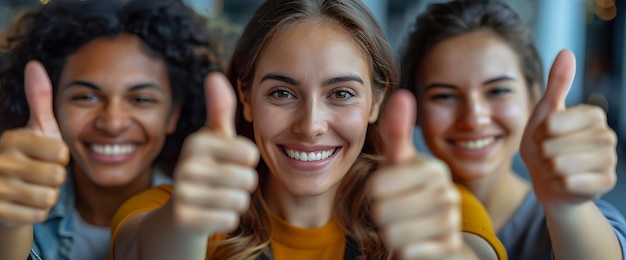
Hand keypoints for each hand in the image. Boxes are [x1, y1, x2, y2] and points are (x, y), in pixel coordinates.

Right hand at [0, 61, 68, 226]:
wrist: (2, 194)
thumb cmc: (28, 157)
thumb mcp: (37, 128)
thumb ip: (39, 99)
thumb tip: (34, 64)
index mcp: (12, 139)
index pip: (61, 152)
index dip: (61, 157)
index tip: (48, 156)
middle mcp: (0, 162)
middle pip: (56, 176)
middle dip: (55, 178)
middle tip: (41, 174)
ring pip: (48, 198)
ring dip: (48, 196)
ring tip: (34, 188)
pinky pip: (38, 215)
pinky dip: (38, 212)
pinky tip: (27, 203)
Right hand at [172, 73, 258, 234]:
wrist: (182, 211)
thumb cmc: (208, 168)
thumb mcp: (215, 138)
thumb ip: (220, 108)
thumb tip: (215, 75)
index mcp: (198, 141)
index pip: (250, 154)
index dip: (247, 161)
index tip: (229, 161)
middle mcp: (186, 164)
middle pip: (248, 179)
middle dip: (243, 184)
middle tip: (223, 182)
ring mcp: (182, 193)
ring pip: (240, 201)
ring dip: (236, 202)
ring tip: (217, 197)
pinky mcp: (184, 219)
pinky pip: (229, 220)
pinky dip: (227, 219)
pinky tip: (211, 214)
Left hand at [369, 89, 461, 258]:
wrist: (434, 238)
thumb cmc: (409, 195)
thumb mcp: (399, 163)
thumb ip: (397, 131)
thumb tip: (401, 94)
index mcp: (433, 169)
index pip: (377, 186)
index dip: (374, 193)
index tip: (389, 192)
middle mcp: (448, 194)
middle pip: (382, 210)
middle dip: (382, 215)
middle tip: (397, 212)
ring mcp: (450, 223)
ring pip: (392, 233)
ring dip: (391, 234)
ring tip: (405, 226)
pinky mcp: (448, 248)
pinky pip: (407, 251)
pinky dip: (404, 251)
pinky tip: (415, 244)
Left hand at [520, 50, 616, 207]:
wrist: (551, 183)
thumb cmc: (546, 145)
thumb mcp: (545, 113)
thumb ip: (557, 84)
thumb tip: (566, 52)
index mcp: (593, 114)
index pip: (550, 124)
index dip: (538, 133)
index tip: (544, 136)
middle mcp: (607, 135)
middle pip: (552, 146)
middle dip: (542, 154)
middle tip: (550, 155)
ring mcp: (609, 160)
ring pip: (559, 165)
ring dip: (549, 170)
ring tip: (556, 168)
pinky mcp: (606, 183)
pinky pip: (568, 183)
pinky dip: (557, 184)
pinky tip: (564, 182)